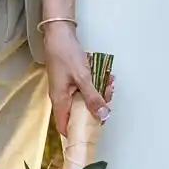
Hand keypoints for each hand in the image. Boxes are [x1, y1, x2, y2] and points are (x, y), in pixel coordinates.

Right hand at [42, 21, 110, 137]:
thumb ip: (93, 98)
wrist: (59, 34)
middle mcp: (60, 98)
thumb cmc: (66, 54)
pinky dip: (94, 86)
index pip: (66, 128)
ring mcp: (65, 89)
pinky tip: (104, 78)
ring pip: (83, 101)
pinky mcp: (70, 81)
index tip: (94, 134)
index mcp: (60, 101)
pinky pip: (83, 90)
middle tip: (108, 101)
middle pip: (78, 114)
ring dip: (97, 95)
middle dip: (95, 110)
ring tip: (109, 85)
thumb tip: (102, 116)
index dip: (78, 134)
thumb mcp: (83, 78)